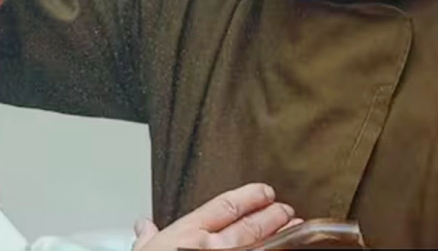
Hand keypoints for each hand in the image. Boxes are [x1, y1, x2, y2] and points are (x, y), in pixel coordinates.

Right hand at [132, 183, 302, 249]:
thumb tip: (143, 227)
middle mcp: (209, 247)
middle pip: (249, 224)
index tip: (263, 192)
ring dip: (281, 234)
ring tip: (294, 225)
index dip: (249, 196)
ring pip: (261, 244)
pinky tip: (288, 248)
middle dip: (271, 214)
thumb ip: (147, 238)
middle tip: (285, 209)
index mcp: (187, 233)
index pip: (225, 205)